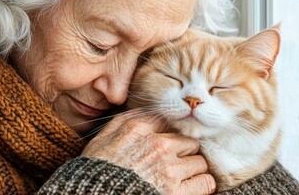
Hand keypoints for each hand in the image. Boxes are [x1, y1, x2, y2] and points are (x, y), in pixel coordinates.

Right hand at [82, 108, 215, 194]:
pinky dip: (202, 185)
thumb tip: (143, 112)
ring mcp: (169, 169)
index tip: (171, 144)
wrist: (92, 194)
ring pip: (200, 161)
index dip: (170, 134)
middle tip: (175, 163)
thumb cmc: (96, 171)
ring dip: (193, 170)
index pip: (169, 122)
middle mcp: (158, 145)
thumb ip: (124, 121)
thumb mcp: (103, 139)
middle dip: (184, 153)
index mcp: (139, 129)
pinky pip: (205, 182)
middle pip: (189, 141)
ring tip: (182, 178)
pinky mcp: (176, 192)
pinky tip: (192, 187)